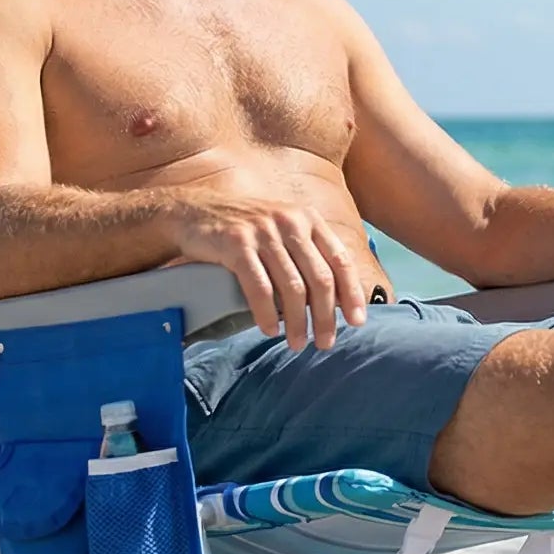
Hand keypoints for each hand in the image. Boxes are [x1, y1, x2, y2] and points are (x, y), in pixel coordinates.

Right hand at [171, 192, 373, 350]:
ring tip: (298, 344)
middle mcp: (289, 222)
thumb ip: (309, 254)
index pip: (340, 260)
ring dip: (298, 322)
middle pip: (319, 279)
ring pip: (292, 287)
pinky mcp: (236, 244)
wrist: (195, 210)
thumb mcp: (284, 229)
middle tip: (325, 343)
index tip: (357, 322)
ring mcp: (263, 232)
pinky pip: (259, 287)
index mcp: (308, 218)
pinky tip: (270, 330)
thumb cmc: (246, 227)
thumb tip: (338, 300)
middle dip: (326, 316)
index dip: (352, 293)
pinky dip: (267, 314)